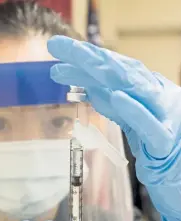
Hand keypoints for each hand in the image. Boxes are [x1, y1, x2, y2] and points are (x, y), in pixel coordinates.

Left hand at [47, 35, 180, 220]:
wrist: (177, 168)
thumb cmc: (152, 140)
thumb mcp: (126, 115)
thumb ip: (110, 101)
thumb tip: (87, 84)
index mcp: (142, 89)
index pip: (110, 69)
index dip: (85, 58)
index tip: (57, 51)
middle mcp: (154, 94)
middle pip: (118, 71)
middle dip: (87, 58)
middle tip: (57, 46)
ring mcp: (163, 114)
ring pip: (134, 88)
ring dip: (107, 73)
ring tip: (82, 59)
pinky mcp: (164, 140)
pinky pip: (149, 124)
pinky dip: (134, 109)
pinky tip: (116, 97)